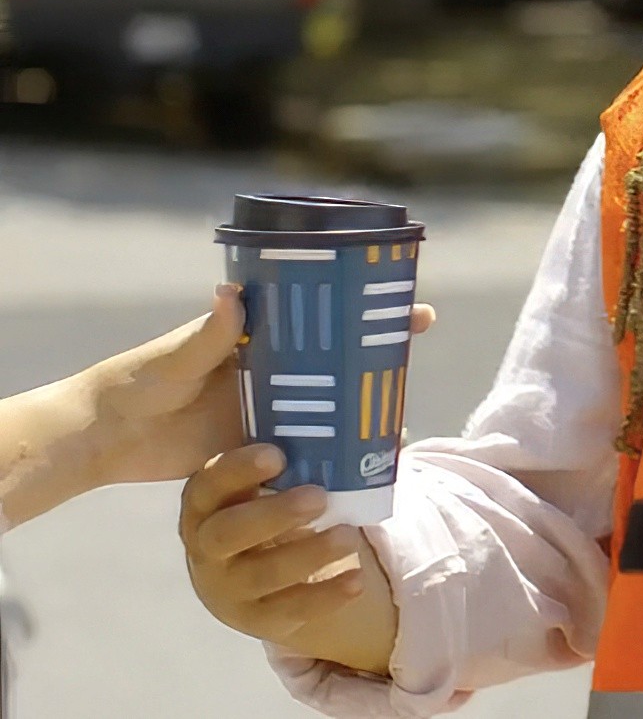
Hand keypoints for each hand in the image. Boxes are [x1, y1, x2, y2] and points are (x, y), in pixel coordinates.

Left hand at [88, 287, 435, 488]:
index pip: (328, 316)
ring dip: (363, 415)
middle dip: (380, 360)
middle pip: (341, 361)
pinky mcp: (258, 448)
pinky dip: (332, 456)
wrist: (106, 438)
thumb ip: (208, 333)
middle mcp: (274, 370)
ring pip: (330, 408)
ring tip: (396, 430)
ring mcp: (269, 409)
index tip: (417, 313)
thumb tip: (232, 293)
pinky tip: (359, 468)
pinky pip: (305, 449)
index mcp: (261, 337)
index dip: (372, 311)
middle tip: (415, 366)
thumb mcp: (175, 356)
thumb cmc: (138, 381)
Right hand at [180, 444, 396, 670]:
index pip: (210, 484)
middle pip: (228, 533)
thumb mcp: (268, 479)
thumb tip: (373, 423)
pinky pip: (289, 611)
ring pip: (261, 576)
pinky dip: (325, 597)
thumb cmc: (265, 504)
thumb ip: (300, 450)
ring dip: (307, 556)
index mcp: (206, 503)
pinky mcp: (258, 619)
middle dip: (273, 514)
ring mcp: (228, 588)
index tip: (277, 455)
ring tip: (348, 536)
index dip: (238, 469)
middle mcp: (207, 548)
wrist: (248, 573)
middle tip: (318, 497)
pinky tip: (355, 580)